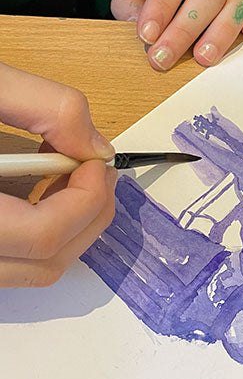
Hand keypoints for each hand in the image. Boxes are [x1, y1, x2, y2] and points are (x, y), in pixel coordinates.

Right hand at [0, 64, 116, 287]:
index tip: (96, 161)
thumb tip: (95, 146)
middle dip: (88, 215)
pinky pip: (9, 264)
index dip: (86, 199)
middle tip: (97, 170)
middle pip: (45, 264)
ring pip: (30, 272)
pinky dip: (40, 233)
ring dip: (68, 226)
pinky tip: (37, 190)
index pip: (42, 235)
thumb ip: (49, 107)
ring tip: (68, 175)